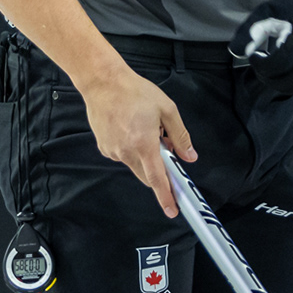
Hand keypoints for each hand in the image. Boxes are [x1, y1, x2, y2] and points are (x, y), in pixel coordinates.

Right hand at [81, 61, 196, 218]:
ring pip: (135, 165)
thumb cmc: (135, 91)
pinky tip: (130, 128)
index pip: (157, 178)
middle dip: (158, 172)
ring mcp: (113, 151)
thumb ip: (180, 136)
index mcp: (144, 144)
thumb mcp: (166, 109)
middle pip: (147, 176)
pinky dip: (131, 149)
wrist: (102, 82)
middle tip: (165, 151)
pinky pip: (123, 156)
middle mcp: (126, 152)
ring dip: (144, 156)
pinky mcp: (104, 147)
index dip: (166, 196)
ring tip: (144, 129)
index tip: (172, 210)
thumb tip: (189, 156)